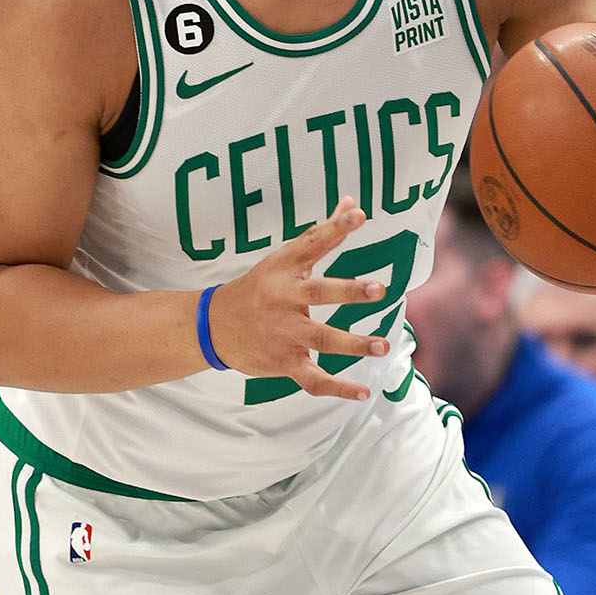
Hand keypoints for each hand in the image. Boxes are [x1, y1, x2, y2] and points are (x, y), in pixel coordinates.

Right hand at [207, 198, 382, 399]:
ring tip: (382, 346)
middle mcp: (284, 299)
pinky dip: (337, 388)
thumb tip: (351, 202)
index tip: (358, 214)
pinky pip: (313, 379)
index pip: (311, 243)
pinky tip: (362, 392)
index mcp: (284, 269)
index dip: (335, 228)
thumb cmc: (259, 288)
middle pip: (318, 293)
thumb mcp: (284, 259)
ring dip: (353, 344)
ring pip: (321, 339)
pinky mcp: (284, 361)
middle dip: (348, 291)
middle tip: (378, 289)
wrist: (214, 326)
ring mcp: (284, 332)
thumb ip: (323, 234)